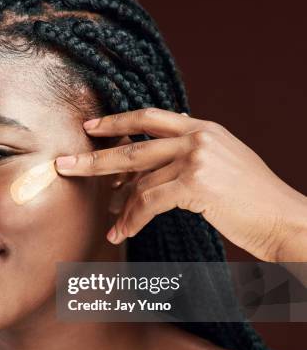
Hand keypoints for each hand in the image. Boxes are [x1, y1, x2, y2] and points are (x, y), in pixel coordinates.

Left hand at [54, 108, 306, 261]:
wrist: (287, 219)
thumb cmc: (253, 201)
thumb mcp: (222, 166)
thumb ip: (187, 159)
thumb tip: (143, 173)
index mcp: (203, 128)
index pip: (150, 117)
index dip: (117, 121)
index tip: (91, 128)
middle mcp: (198, 137)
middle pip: (133, 146)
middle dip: (96, 158)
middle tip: (65, 165)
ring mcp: (197, 158)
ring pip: (139, 181)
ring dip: (119, 205)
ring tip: (106, 218)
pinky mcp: (196, 183)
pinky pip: (149, 202)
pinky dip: (132, 220)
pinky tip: (121, 232)